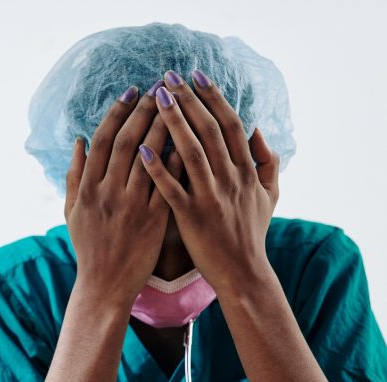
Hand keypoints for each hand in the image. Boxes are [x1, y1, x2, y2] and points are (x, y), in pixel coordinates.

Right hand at [65, 84, 184, 308]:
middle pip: (129, 141)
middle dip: (146, 111)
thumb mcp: (71, 212)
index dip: (118, 112)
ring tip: (179, 105)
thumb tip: (80, 141)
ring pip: (151, 158)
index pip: (104, 140)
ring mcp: (132, 207)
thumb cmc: (88, 248)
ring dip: (166, 127)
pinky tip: (192, 141)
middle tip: (162, 88)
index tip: (133, 91)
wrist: (105, 285)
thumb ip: (74, 175)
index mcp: (87, 189)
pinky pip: (169, 184)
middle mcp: (108, 193)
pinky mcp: (154, 220)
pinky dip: (179, 161)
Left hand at [138, 69, 279, 294]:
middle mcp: (230, 179)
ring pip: (191, 152)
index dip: (213, 97)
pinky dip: (157, 167)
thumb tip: (256, 130)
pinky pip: (172, 187)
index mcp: (247, 171)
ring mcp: (210, 197)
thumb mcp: (271, 195)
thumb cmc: (252, 233)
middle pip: (208, 130)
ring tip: (156, 98)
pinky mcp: (191, 217)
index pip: (230, 124)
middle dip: (188, 100)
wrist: (243, 273)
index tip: (196, 75)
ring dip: (173, 122)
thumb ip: (267, 161)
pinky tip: (142, 147)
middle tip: (168, 77)